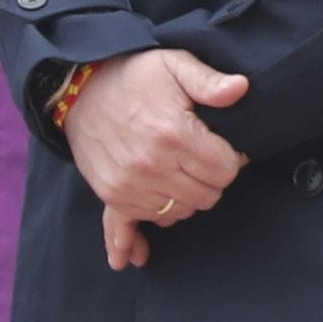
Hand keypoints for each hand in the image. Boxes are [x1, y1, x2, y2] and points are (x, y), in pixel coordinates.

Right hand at [62, 49, 248, 269]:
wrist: (81, 87)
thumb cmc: (134, 76)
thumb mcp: (174, 64)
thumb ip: (210, 80)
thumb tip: (241, 89)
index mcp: (173, 134)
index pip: (225, 170)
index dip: (232, 160)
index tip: (226, 149)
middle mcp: (151, 165)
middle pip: (207, 196)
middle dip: (213, 181)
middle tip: (204, 161)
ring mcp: (128, 184)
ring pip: (179, 213)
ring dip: (186, 199)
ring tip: (180, 175)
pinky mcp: (111, 194)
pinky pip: (132, 225)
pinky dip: (139, 234)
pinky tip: (135, 257)